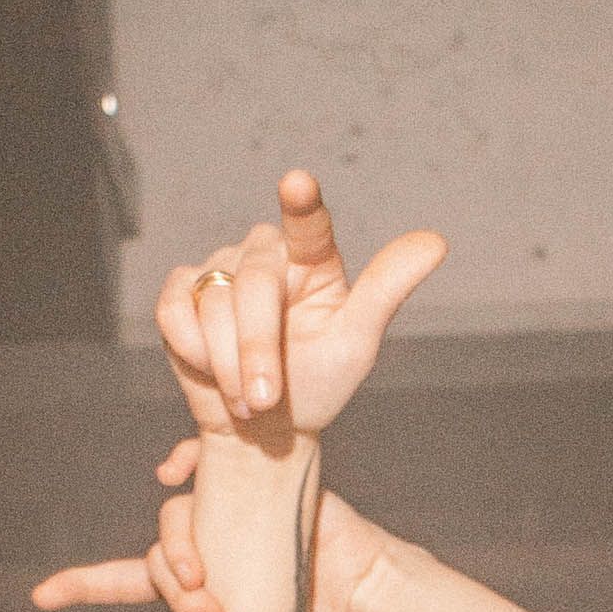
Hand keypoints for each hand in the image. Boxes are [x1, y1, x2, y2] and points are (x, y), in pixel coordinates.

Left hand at [34, 455, 387, 611]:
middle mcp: (202, 541)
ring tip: (205, 580)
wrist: (363, 594)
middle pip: (157, 555)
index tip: (41, 597)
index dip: (83, 586)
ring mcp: (223, 509)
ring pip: (174, 516)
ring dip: (178, 549)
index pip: (127, 581)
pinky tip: (171, 472)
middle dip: (172, 589)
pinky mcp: (250, 479)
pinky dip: (180, 460)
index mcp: (195, 581)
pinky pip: (199, 458)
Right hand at [148, 168, 445, 433]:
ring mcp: (220, 269)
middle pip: (254, 285)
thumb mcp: (357, 342)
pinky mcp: (182, 293)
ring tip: (249, 399)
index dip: (302, 204)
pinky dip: (191, 350)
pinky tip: (209, 370)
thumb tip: (437, 242)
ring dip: (228, 365)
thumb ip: (387, 289)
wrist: (265, 428)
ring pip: (213, 305)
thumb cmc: (317, 382)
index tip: (298, 183)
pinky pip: (176, 311)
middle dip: (256, 350)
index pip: (309, 224)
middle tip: (266, 400)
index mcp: (312, 258)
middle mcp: (265, 254)